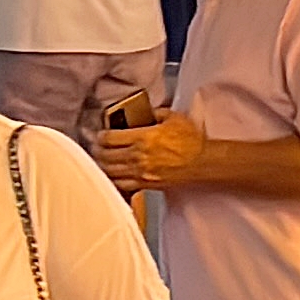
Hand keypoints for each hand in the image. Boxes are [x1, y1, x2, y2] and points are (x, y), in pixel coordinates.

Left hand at [92, 108, 206, 192]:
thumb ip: (156, 113)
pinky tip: (113, 176)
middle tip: (97, 147)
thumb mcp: (174, 118)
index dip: (101, 136)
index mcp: (143, 137)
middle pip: (105, 155)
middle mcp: (137, 156)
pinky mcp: (146, 184)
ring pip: (110, 171)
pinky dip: (114, 180)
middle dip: (98, 150)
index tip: (101, 135)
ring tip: (102, 161)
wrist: (202, 163)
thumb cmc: (192, 141)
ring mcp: (140, 172)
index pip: (110, 138)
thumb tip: (146, 113)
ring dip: (103, 165)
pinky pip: (122, 185)